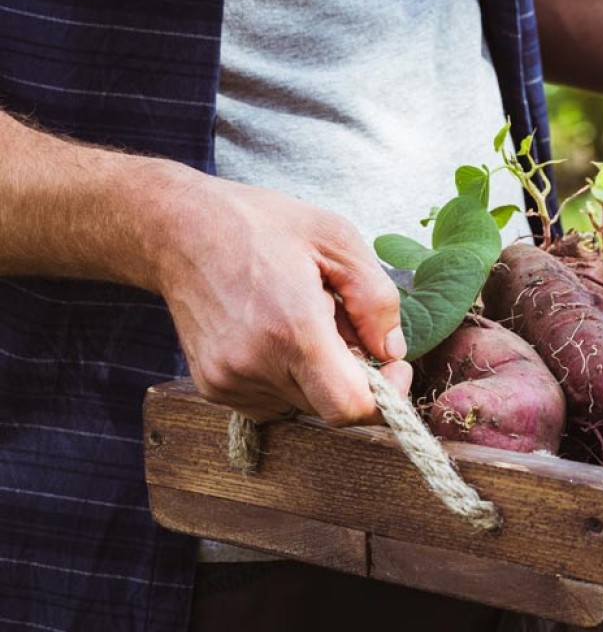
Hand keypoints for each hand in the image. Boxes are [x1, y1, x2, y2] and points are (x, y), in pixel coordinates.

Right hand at [155, 175, 411, 425]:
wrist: (178, 229)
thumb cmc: (261, 226)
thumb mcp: (338, 240)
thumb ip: (377, 300)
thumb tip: (392, 351)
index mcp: (293, 329)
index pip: (349, 407)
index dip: (384, 398)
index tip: (392, 367)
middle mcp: (255, 365)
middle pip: (330, 405)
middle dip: (350, 374)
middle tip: (338, 322)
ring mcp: (228, 381)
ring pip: (302, 404)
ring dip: (316, 374)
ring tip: (297, 320)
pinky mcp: (211, 387)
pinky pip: (271, 400)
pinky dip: (286, 377)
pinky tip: (273, 333)